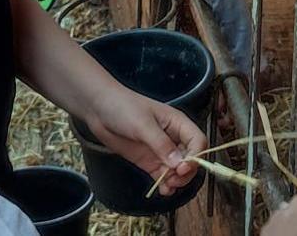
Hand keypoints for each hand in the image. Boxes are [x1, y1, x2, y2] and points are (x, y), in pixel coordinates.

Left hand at [84, 88, 206, 195]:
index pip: (198, 142)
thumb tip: (178, 163)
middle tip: (174, 180)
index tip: (182, 168)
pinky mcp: (149, 161)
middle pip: (191, 159)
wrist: (98, 108)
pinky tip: (163, 190)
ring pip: (178, 171)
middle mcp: (173, 138)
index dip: (196, 157)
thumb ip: (161, 144)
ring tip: (167, 187)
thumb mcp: (143, 124)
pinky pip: (163, 176)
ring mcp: (161, 151)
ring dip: (176, 181)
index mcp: (178, 123)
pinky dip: (165, 185)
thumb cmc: (122, 106)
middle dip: (186, 172)